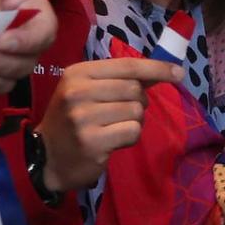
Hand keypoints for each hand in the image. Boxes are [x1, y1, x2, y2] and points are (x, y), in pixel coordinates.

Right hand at [36, 56, 182, 191]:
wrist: (45, 158)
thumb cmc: (72, 120)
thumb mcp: (88, 91)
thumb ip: (121, 79)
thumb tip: (164, 70)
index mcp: (78, 73)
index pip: (127, 65)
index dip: (157, 68)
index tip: (180, 72)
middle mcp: (78, 92)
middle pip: (134, 90)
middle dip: (139, 102)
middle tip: (122, 114)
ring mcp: (83, 117)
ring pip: (136, 111)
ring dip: (134, 121)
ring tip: (113, 128)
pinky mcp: (92, 141)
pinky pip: (133, 132)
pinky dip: (130, 137)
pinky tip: (112, 141)